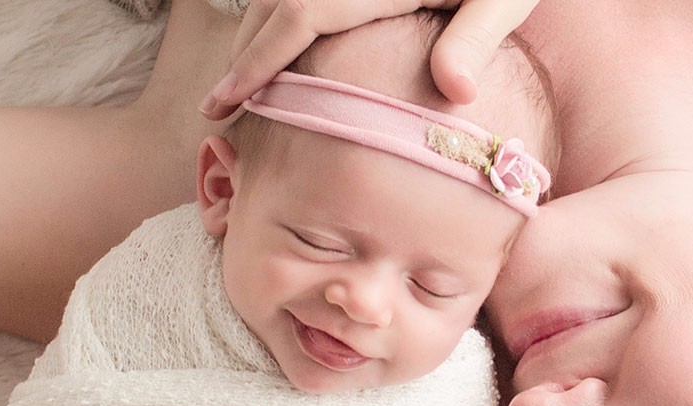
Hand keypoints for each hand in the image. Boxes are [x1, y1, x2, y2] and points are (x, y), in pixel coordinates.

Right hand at [199, 0, 539, 119]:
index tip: (222, 103)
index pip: (298, 17)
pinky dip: (279, 15)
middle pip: (271, 2)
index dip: (255, 64)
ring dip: (255, 34)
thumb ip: (475, 39)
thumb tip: (455, 91)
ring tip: (240, 81)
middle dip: (241, 55)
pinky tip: (279, 44)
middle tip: (216, 108)